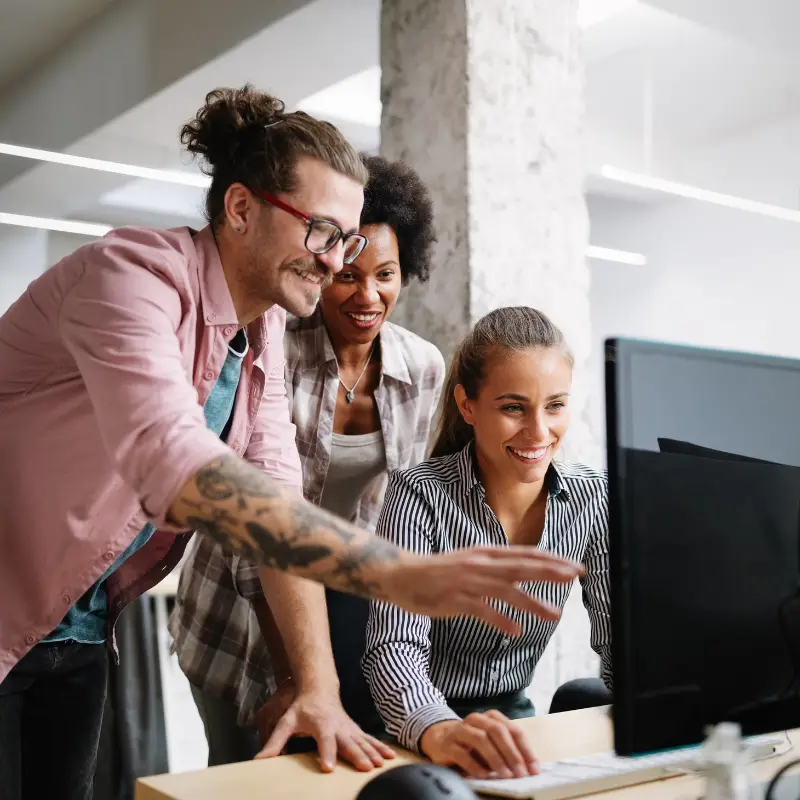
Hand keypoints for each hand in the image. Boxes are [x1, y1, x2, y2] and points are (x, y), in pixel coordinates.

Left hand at [255, 688, 394, 772]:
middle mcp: (338, 726)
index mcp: (322, 725)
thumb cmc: (302, 707)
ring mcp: (349, 727)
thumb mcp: (286, 722)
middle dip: (358, 756)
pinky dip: (380, 747)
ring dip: (373, 753)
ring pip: (363, 741)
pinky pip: (369, 739)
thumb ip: (274, 742)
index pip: (325, 741)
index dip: (327, 753)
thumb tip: (260, 759)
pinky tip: (389, 757)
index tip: (329, 767)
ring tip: (380, 765)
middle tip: (365, 768)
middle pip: (349, 743)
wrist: (319, 687)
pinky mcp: (355, 729)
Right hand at [368, 547, 582, 635]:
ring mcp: (467, 582)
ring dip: (532, 602)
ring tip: (555, 614)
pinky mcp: (454, 600)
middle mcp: (480, 564)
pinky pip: (481, 610)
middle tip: (576, 575)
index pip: (525, 554)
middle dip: (551, 571)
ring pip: (506, 590)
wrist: (402, 574)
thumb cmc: (439, 571)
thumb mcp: (471, 562)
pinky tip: (516, 630)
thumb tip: (523, 574)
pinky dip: (500, 619)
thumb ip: (496, 568)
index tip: (575, 566)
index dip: (551, 559)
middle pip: (521, 567)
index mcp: (486, 553)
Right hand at [419, 711, 538, 779]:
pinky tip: (484, 775)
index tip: (534, 769)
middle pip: (498, 731)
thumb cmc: (471, 743)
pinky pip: (462, 754)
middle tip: (520, 773)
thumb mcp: (491, 743)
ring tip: (505, 775)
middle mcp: (476, 720)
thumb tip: (528, 768)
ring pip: (481, 739)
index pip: (513, 730)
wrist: (439, 737)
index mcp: (491, 717)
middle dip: (512, 754)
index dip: (525, 749)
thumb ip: (506, 750)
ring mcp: (460, 730)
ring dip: (496, 759)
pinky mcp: (447, 743)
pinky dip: (475, 766)